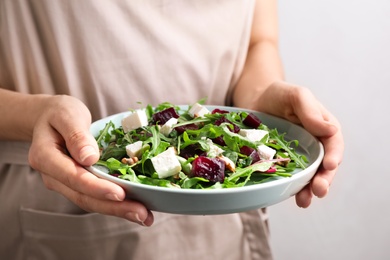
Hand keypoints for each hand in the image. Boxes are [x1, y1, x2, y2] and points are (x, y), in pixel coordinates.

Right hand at [28, 95, 153, 225]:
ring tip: (144, 216)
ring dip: (118, 211)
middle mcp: (54, 176)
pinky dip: (116, 204)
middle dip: (114, 207)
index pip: (74, 178)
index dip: (97, 188)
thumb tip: (90, 158)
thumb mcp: (67, 115)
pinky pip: (97, 196)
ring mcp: (66, 183)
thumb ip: (76, 135)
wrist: (50, 118)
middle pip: (84, 197)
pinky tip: (136, 208)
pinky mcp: (78, 185)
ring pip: (92, 202)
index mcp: (46, 158)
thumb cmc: (59, 113)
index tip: (120, 194)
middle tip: (142, 214)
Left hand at [257, 81, 343, 207]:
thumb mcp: (297, 96)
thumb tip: (331, 130)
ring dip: (307, 190)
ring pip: (307, 176)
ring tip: (303, 201)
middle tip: (318, 190)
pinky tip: (287, 196)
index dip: (334, 156)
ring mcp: (298, 155)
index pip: (333, 144)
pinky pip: (288, 176)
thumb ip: (311, 112)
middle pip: (323, 165)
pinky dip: (289, 187)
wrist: (255, 100)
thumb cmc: (279, 95)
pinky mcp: (282, 162)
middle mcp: (313, 144)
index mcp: (323, 128)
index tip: (329, 166)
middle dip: (323, 179)